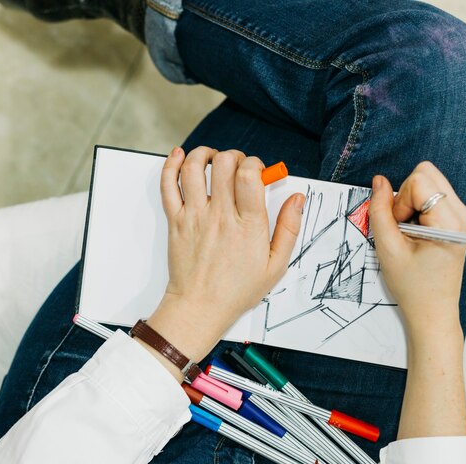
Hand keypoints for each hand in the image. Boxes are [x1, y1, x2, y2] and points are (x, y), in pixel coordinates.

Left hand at [143, 146, 303, 375]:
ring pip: (194, 167)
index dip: (255, 163)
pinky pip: (168, 185)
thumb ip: (288, 229)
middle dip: (234, 156)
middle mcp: (220, 216)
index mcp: (248, 225)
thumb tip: (297, 199)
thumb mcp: (276, 266)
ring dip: (205, 154)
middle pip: (224, 164)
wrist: (200, 307)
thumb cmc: (237, 290)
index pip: (249, 174)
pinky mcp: (176, 221)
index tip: (258, 172)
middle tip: (238, 167)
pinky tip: (180, 156)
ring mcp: (195, 216)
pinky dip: (172, 164)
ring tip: (213, 159)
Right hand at [368, 161, 465, 336]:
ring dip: (410, 203)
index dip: (400, 201)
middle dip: (406, 196)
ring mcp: (462, 214)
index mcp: (450, 220)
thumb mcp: (388, 249)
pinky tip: (416, 233)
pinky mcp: (456, 218)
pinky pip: (431, 195)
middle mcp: (462, 212)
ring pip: (428, 182)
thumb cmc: (413, 286)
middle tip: (403, 228)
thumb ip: (380, 211)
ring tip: (410, 233)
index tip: (399, 228)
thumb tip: (379, 181)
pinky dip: (416, 208)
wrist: (433, 311)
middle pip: (426, 173)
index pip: (419, 180)